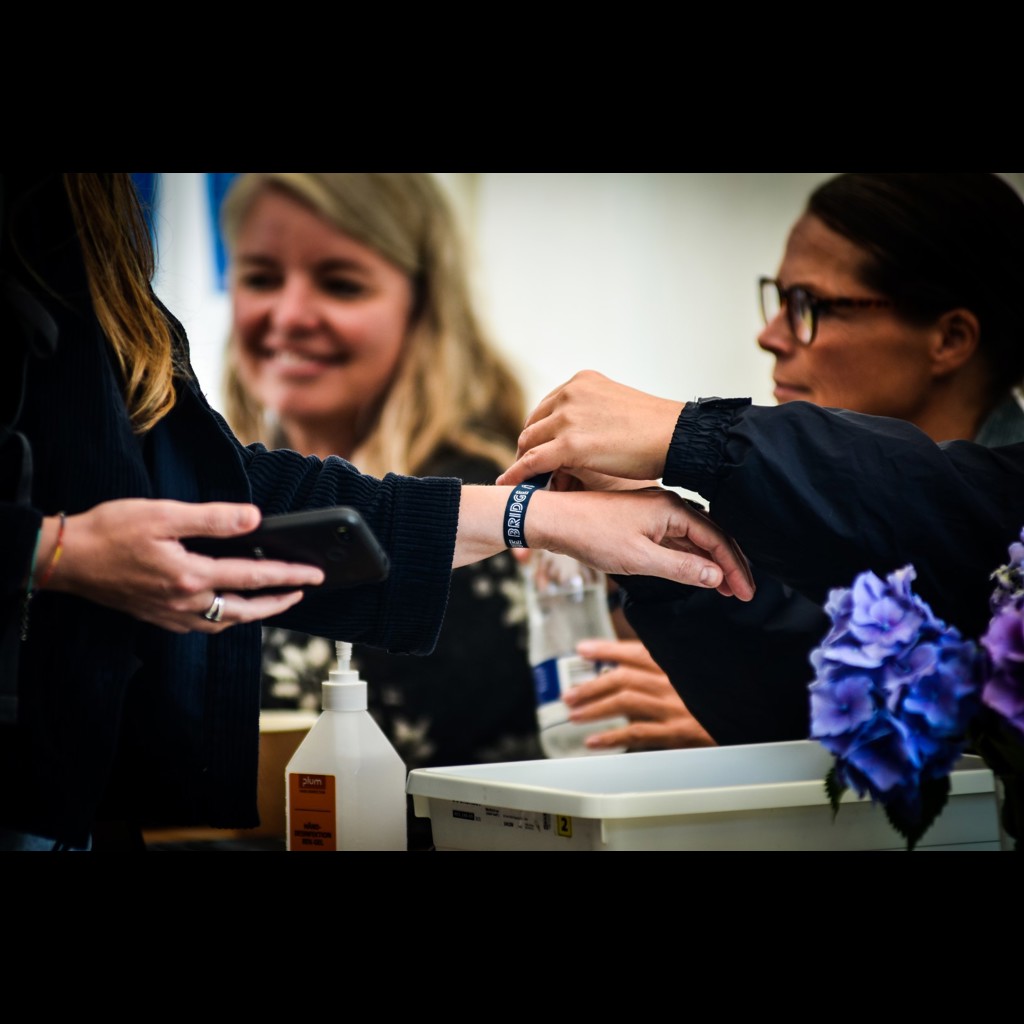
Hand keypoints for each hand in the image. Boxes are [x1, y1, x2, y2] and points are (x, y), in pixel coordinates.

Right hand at [44, 499, 325, 633]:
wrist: (65, 558)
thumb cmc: (110, 532)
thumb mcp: (164, 514)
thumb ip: (213, 518)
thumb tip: (253, 518)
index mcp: (192, 576)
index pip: (254, 578)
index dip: (289, 575)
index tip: (314, 574)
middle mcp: (185, 602)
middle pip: (247, 610)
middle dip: (280, 601)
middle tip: (303, 591)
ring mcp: (171, 614)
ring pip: (225, 621)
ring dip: (254, 613)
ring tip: (273, 601)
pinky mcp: (158, 616)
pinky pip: (203, 624)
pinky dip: (225, 618)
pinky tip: (227, 608)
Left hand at [456, 485, 753, 599]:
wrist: (553, 519)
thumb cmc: (590, 534)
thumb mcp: (639, 559)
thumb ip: (681, 568)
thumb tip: (716, 577)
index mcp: (672, 508)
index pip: (717, 539)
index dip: (735, 568)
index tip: (746, 593)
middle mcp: (667, 504)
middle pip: (711, 535)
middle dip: (729, 565)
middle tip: (742, 593)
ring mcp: (653, 510)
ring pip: (693, 537)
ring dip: (710, 562)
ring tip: (725, 587)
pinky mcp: (640, 519)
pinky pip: (675, 537)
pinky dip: (689, 556)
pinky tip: (694, 571)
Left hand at [496, 370, 683, 486]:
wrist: (677, 438)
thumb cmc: (657, 430)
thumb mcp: (617, 408)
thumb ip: (593, 416)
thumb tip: (582, 438)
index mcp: (582, 382)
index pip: (547, 409)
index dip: (541, 433)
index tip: (538, 450)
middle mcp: (570, 394)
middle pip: (534, 426)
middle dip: (530, 450)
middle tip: (529, 472)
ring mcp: (568, 417)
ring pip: (530, 444)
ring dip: (524, 465)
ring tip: (522, 484)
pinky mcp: (569, 444)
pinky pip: (532, 462)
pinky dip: (517, 475)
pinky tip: (509, 486)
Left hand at [562, 638, 715, 750]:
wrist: (746, 714)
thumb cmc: (719, 691)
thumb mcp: (694, 671)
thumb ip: (665, 667)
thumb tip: (627, 669)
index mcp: (675, 661)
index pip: (633, 651)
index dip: (604, 650)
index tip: (582, 649)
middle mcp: (671, 681)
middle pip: (622, 678)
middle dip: (591, 686)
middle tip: (569, 695)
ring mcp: (673, 706)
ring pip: (624, 703)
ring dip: (595, 708)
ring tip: (574, 715)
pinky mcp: (677, 731)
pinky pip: (637, 733)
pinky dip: (612, 737)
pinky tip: (594, 741)